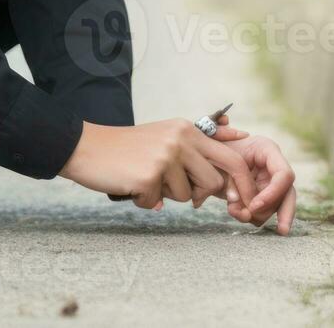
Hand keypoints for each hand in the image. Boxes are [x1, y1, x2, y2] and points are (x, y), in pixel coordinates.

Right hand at [59, 118, 257, 211]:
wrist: (88, 148)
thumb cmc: (129, 147)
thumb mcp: (167, 135)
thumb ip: (199, 140)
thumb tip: (239, 133)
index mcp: (187, 130)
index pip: (231, 158)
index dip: (243, 182)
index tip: (245, 200)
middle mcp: (180, 140)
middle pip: (213, 182)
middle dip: (199, 194)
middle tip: (174, 189)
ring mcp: (165, 158)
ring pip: (187, 196)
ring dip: (167, 195)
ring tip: (146, 178)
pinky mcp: (149, 176)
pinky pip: (158, 202)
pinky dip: (145, 200)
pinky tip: (132, 184)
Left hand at [210, 134, 296, 234]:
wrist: (205, 153)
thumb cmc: (214, 149)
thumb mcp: (222, 159)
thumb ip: (236, 181)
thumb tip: (246, 208)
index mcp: (266, 149)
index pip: (283, 174)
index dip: (273, 193)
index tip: (254, 206)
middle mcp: (272, 166)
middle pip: (288, 193)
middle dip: (286, 213)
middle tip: (281, 231)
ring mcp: (268, 182)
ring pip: (275, 207)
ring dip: (256, 214)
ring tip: (234, 211)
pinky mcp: (261, 195)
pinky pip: (261, 212)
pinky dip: (248, 216)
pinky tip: (234, 211)